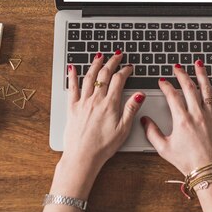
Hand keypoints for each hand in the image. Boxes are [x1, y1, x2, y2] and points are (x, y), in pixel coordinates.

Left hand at [56, 50, 144, 196]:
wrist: (83, 156)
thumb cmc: (103, 146)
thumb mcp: (123, 129)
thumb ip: (131, 110)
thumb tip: (140, 95)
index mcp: (110, 104)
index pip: (118, 80)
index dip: (125, 71)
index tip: (129, 67)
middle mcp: (95, 100)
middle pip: (104, 74)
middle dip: (112, 62)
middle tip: (117, 55)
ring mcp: (83, 102)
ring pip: (89, 77)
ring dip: (95, 64)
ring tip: (99, 56)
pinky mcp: (72, 107)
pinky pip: (72, 87)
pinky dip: (72, 75)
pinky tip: (72, 68)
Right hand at [141, 61, 211, 174]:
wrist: (208, 171)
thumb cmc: (187, 162)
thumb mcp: (164, 148)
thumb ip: (152, 132)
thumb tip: (145, 121)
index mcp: (182, 120)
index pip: (172, 96)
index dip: (166, 86)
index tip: (163, 82)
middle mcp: (197, 114)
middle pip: (189, 88)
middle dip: (182, 74)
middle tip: (178, 67)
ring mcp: (211, 116)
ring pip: (207, 90)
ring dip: (202, 75)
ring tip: (199, 64)